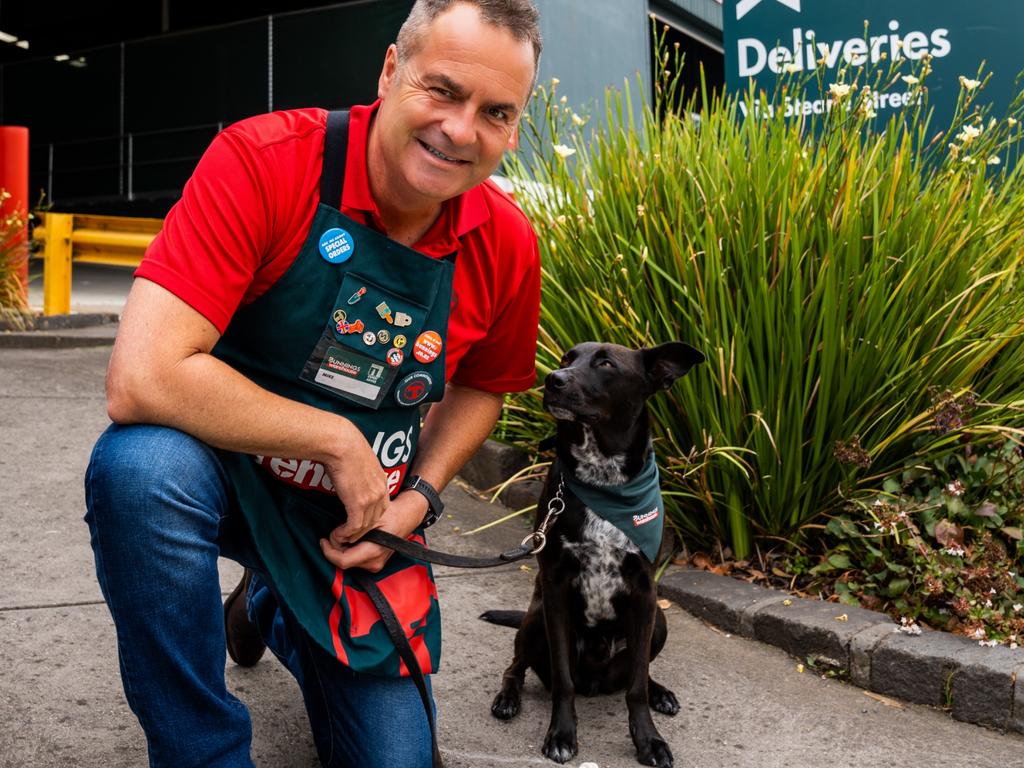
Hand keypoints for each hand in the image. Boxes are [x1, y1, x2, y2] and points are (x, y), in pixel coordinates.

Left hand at [320, 489, 429, 571]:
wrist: (406, 517)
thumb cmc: (391, 514)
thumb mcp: (370, 517)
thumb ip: (351, 528)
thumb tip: (336, 536)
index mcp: (373, 552)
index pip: (343, 561)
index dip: (328, 551)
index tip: (322, 540)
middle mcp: (374, 563)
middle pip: (343, 560)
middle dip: (335, 546)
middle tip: (338, 531)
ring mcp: (374, 565)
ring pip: (347, 560)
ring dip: (342, 546)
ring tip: (347, 531)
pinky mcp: (373, 563)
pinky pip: (354, 558)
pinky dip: (349, 548)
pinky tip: (353, 537)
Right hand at [321, 423, 391, 542]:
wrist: (342, 445)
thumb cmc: (346, 447)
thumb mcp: (361, 461)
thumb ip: (362, 473)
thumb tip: (351, 476)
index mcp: (382, 481)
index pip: (382, 506)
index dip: (371, 516)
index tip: (359, 521)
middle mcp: (380, 491)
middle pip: (375, 519)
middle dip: (362, 530)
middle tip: (349, 535)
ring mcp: (371, 499)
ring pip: (365, 526)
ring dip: (352, 534)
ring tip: (341, 537)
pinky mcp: (358, 504)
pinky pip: (354, 526)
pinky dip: (346, 533)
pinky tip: (337, 534)